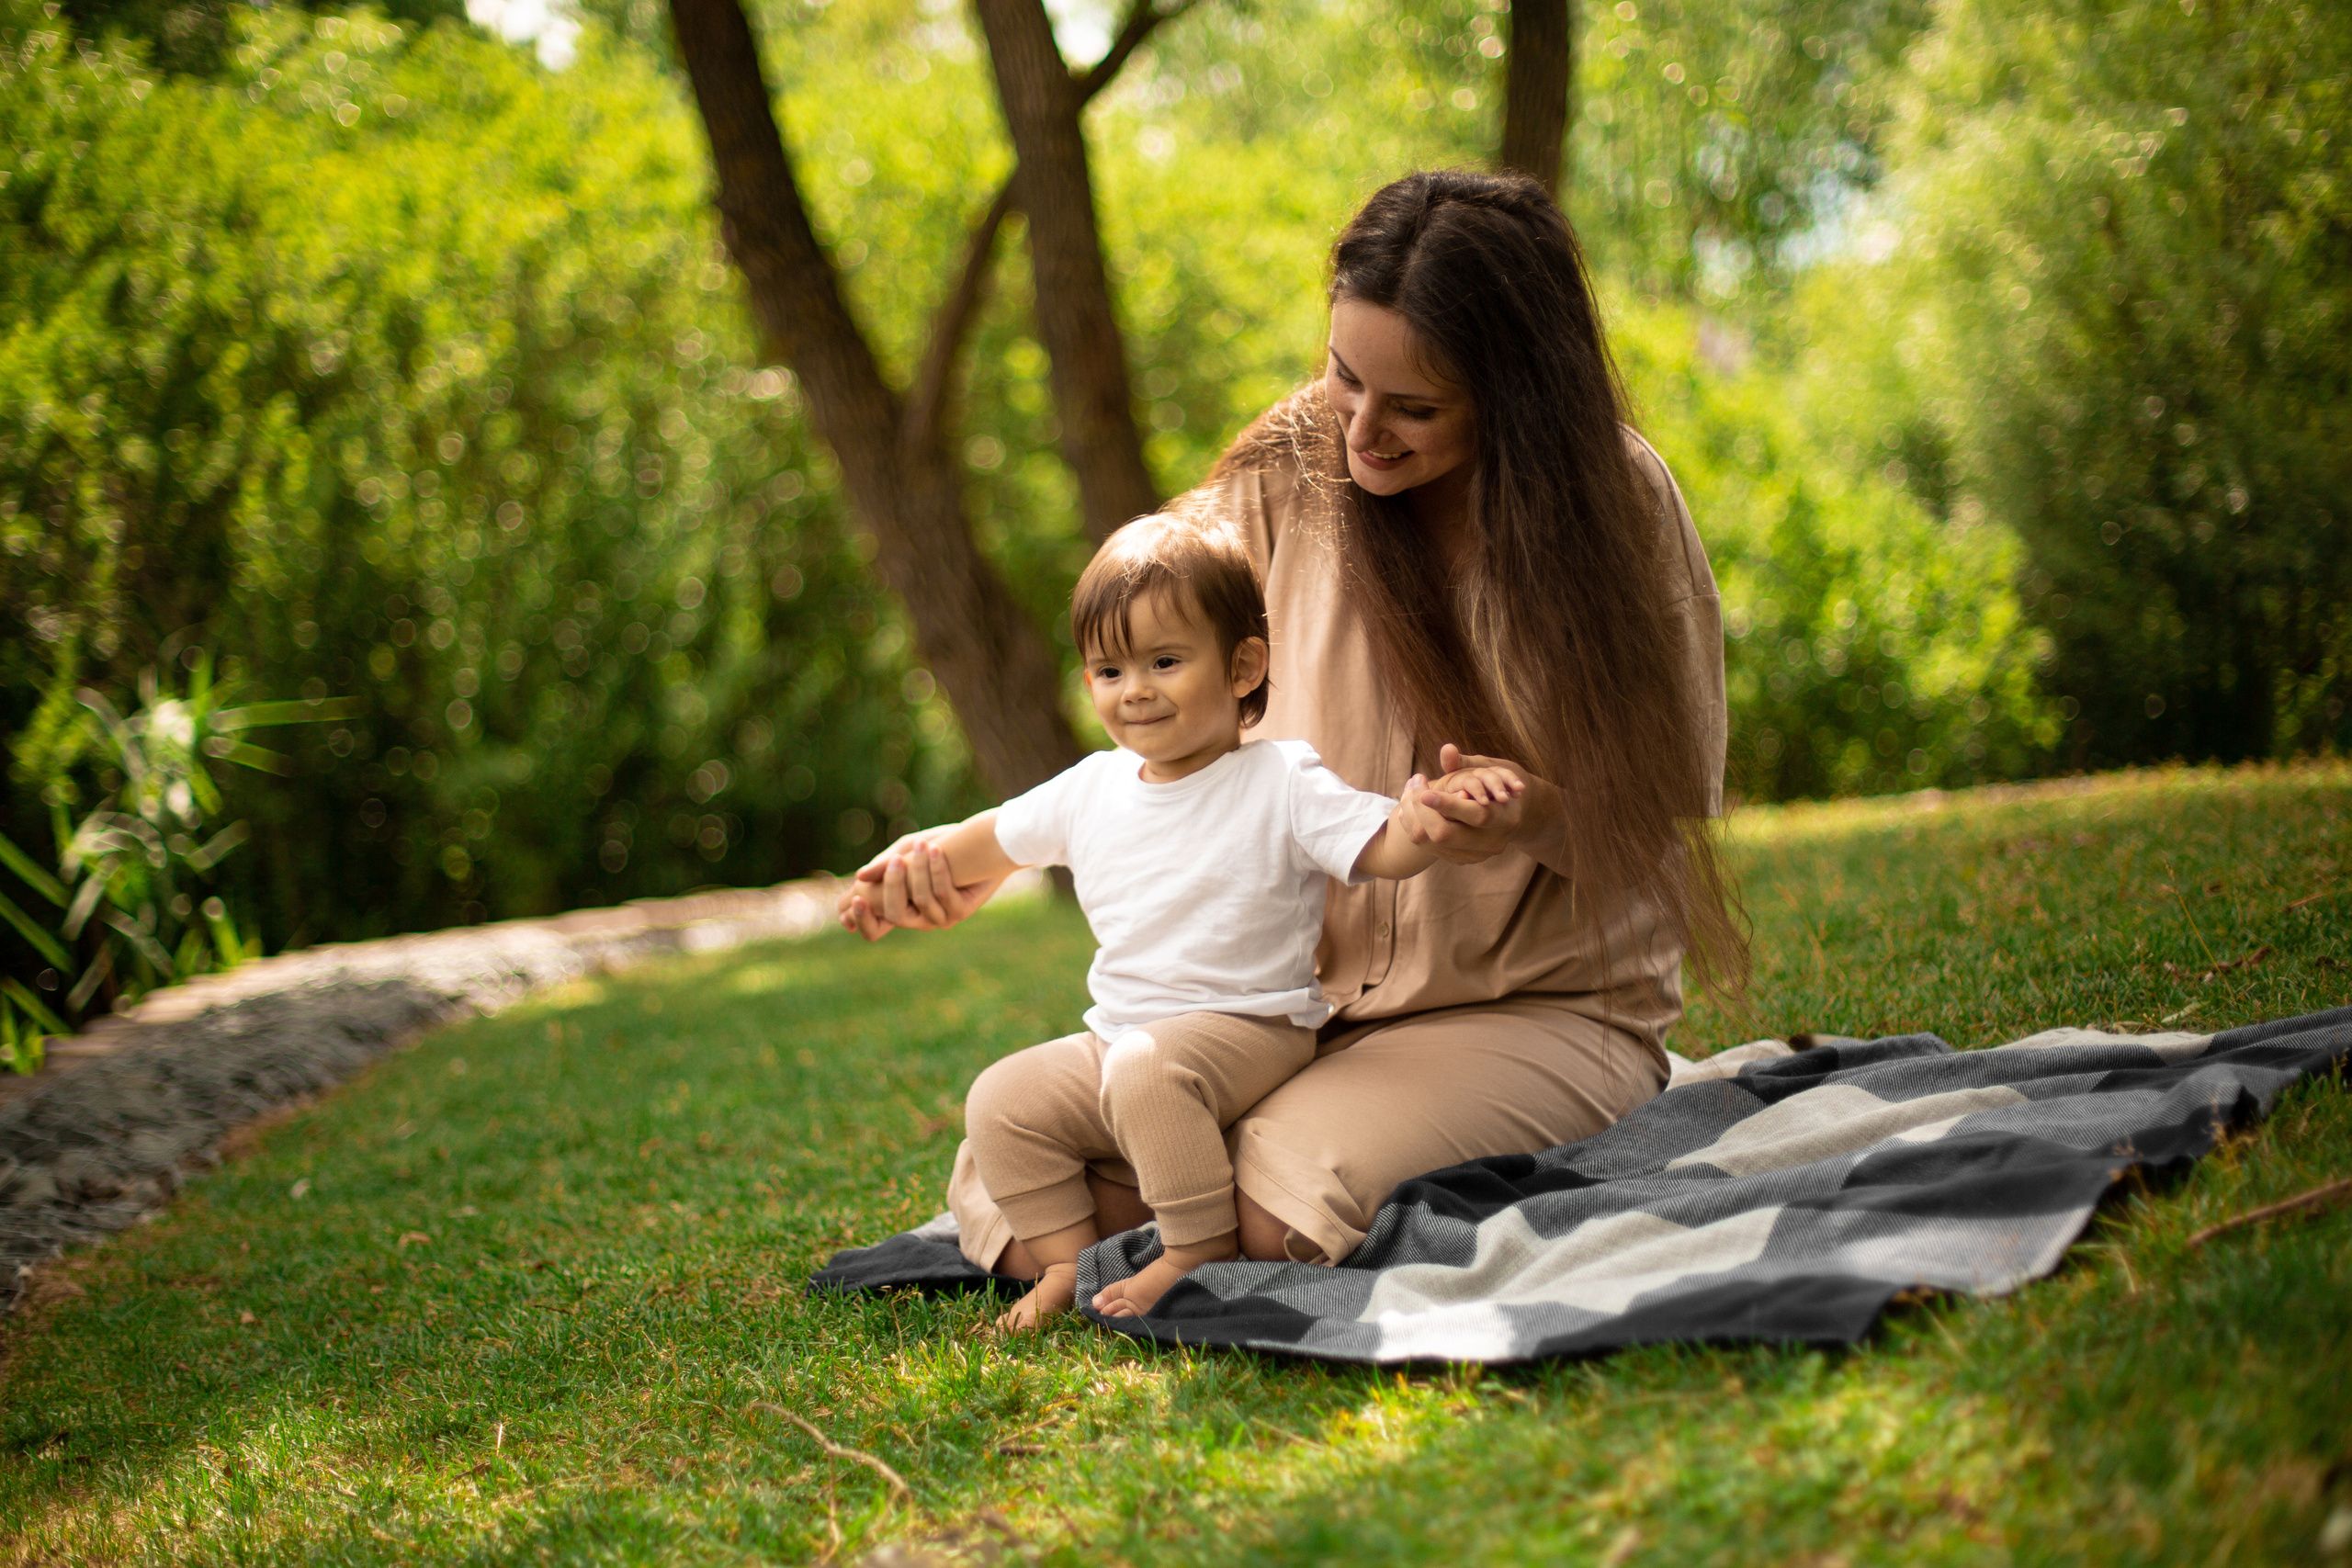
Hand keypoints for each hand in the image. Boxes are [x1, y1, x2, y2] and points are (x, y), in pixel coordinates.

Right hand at [834, 832, 1005, 942]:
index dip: (861, 919)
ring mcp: (940, 917)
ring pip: (922, 901)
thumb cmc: (936, 846)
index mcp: (899, 907)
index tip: (857, 897)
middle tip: (897, 860)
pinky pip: (944, 894)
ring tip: (923, 844)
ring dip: (922, 869)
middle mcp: (918, 918)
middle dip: (894, 884)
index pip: (873, 929)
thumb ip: (884, 866)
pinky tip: (938, 849)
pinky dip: (939, 869)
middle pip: (895, 915)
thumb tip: (858, 878)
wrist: (978, 844)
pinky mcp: (961, 911)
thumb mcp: (905, 851)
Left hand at [1396, 743, 1555, 865]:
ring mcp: (1474, 855)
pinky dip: (1414, 825)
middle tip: (1413, 782)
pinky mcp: (1460, 859)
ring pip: (1431, 843)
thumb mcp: (1488, 770)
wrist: (1511, 817)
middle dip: (1421, 808)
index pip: (1473, 814)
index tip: (1422, 783)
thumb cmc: (1497, 785)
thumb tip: (1446, 749)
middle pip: (1445, 834)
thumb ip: (1465, 762)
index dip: (1445, 801)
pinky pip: (1428, 847)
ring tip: (1407, 791)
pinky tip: (1407, 808)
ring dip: (1412, 815)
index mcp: (1504, 819)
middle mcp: (1491, 842)